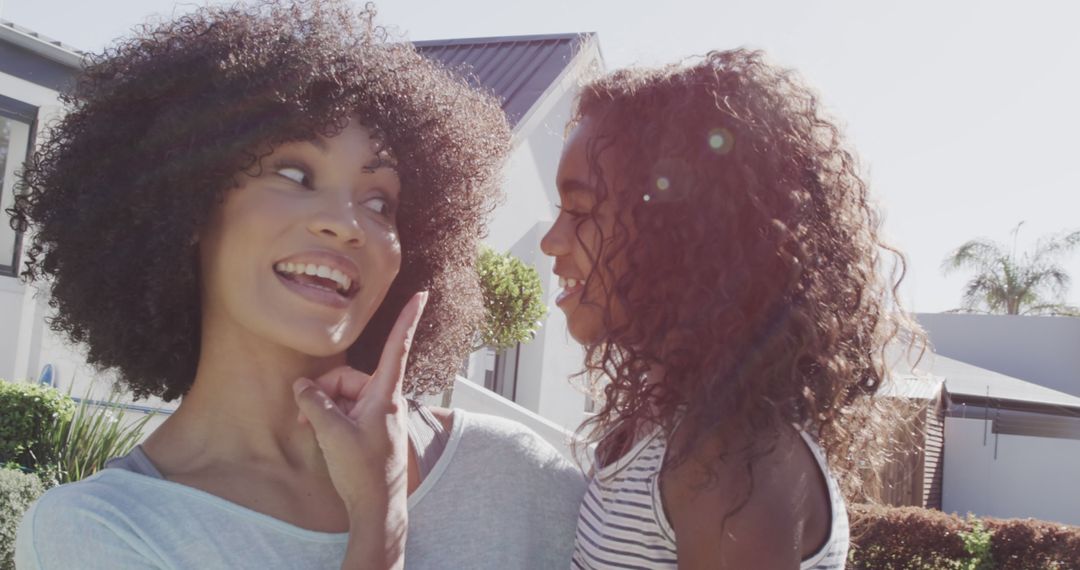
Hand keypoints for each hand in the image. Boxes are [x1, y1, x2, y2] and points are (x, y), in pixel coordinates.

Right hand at [292, 291, 427, 568]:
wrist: (376, 507)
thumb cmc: (363, 472)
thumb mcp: (332, 434)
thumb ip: (315, 403)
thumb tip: (302, 386)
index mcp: (385, 394)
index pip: (397, 347)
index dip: (408, 319)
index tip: (421, 294)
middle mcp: (384, 400)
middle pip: (348, 378)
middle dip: (323, 391)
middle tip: (302, 414)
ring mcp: (377, 415)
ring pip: (343, 396)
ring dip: (323, 408)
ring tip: (309, 429)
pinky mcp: (369, 428)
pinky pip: (345, 411)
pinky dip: (329, 419)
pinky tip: (318, 436)